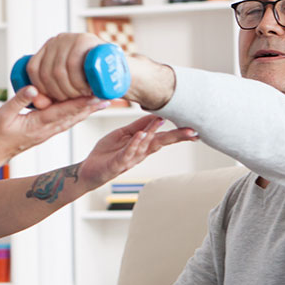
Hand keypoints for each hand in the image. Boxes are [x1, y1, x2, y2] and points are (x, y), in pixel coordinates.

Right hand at [0, 86, 107, 162]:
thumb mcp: (3, 114)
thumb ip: (19, 100)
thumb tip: (35, 88)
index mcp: (38, 124)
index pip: (64, 111)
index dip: (81, 103)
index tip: (96, 96)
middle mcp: (46, 129)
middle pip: (73, 116)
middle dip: (91, 106)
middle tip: (109, 97)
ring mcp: (47, 132)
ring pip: (71, 119)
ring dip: (87, 110)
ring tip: (102, 102)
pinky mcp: (44, 131)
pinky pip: (65, 122)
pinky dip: (77, 114)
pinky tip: (83, 109)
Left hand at [22, 33, 176, 109]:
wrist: (120, 73)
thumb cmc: (92, 82)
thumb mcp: (67, 83)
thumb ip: (51, 88)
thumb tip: (36, 101)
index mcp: (50, 47)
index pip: (33, 68)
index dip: (39, 89)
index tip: (49, 102)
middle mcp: (59, 39)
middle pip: (46, 71)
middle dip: (57, 93)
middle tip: (71, 101)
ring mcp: (73, 37)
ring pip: (59, 70)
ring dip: (69, 89)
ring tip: (80, 95)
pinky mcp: (88, 40)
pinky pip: (73, 63)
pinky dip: (77, 81)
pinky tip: (85, 89)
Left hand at [78, 115, 198, 187]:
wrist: (89, 169)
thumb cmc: (107, 152)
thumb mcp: (123, 134)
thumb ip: (138, 125)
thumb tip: (156, 115)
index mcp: (142, 145)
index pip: (163, 137)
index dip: (179, 133)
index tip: (195, 128)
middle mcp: (140, 153)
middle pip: (160, 143)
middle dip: (176, 137)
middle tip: (192, 132)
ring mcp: (129, 159)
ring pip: (144, 146)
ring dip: (153, 133)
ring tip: (161, 121)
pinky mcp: (117, 163)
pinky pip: (127, 153)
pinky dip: (134, 144)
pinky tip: (141, 135)